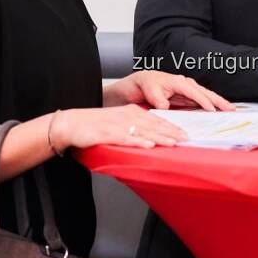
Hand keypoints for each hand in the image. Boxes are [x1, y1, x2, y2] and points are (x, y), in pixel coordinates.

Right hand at [53, 103, 188, 149]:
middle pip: (153, 124)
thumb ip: (135, 126)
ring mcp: (117, 125)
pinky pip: (125, 138)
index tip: (184, 133)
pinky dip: (138, 142)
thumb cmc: (95, 124)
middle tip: (186, 138)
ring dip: (160, 137)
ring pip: (143, 131)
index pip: (156, 119)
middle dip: (171, 132)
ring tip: (174, 142)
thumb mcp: (119, 121)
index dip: (171, 126)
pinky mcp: (107, 134)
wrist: (71, 123)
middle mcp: (127, 116)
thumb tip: (150, 136)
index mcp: (131, 111)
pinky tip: (149, 146)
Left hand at [103, 70, 232, 111]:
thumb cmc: (145, 84)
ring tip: (230, 109)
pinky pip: (201, 100)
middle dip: (218, 100)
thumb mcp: (149, 91)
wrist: (140, 83)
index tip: (212, 109)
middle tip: (231, 109)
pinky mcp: (187, 95)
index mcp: (178, 82)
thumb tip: (165, 106)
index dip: (203, 100)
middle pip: (205, 92)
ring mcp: (187, 90)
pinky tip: (218, 110)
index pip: (193, 92)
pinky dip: (211, 105)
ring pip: (206, 96)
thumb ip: (157, 98)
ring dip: (218, 102)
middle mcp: (185, 84)